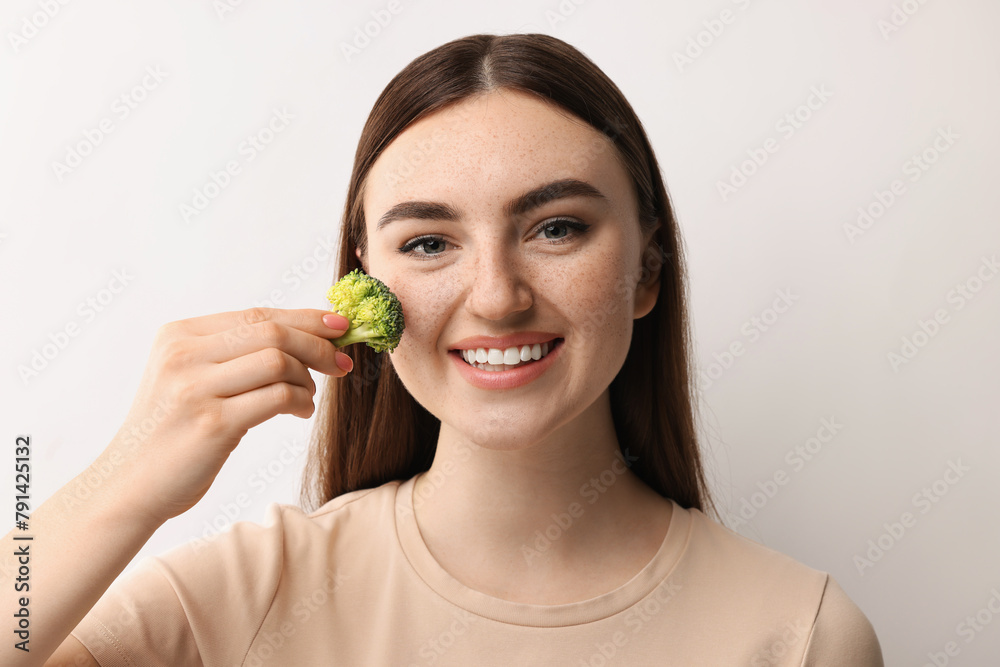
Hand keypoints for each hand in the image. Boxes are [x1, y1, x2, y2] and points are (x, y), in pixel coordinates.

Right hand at [99, 307, 351, 525]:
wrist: (128, 485)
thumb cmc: (172, 432)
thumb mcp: (189, 378)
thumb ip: (232, 354)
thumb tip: (306, 335)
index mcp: (179, 335)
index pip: (257, 314)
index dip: (305, 318)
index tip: (339, 326)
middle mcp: (183, 355)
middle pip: (272, 332)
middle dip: (318, 345)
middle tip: (342, 363)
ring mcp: (195, 389)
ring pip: (278, 362)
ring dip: (307, 379)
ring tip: (307, 397)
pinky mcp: (212, 424)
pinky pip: (277, 397)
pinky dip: (300, 401)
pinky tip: (300, 411)